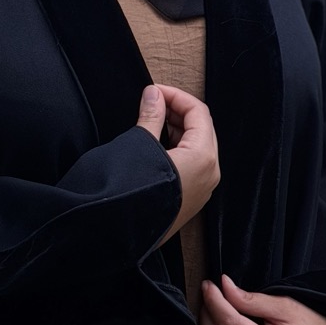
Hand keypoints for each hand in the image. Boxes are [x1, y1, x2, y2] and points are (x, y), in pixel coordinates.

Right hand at [136, 83, 218, 242]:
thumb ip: (151, 116)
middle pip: (201, 128)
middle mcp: (209, 173)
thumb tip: (153, 95)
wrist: (116, 233)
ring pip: (197, 146)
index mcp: (203, 157)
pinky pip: (191, 165)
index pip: (198, 112)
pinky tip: (154, 144)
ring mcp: (201, 189)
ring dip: (175, 129)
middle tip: (151, 103)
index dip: (175, 96)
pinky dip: (176, 148)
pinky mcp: (189, 199)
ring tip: (149, 121)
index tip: (153, 91)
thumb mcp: (140, 146)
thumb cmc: (130, 192)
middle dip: (176, 111)